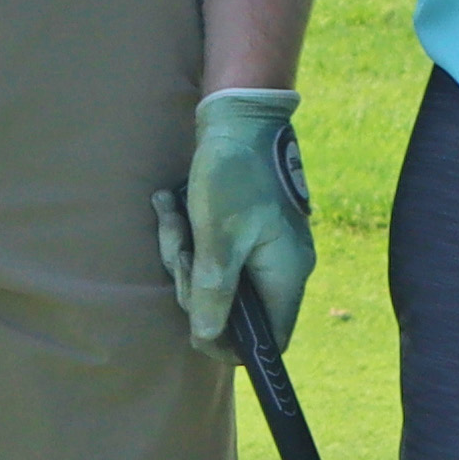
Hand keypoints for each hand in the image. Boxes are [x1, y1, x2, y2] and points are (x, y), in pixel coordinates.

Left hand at [157, 87, 312, 358]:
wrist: (240, 116)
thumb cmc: (233, 175)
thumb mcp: (216, 237)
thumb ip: (213, 291)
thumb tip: (209, 339)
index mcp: (286, 275)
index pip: (270, 340)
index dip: (232, 344)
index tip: (196, 326)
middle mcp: (282, 267)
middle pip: (235, 310)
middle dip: (195, 284)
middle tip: (177, 251)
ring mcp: (266, 248)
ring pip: (219, 279)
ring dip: (185, 255)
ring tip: (173, 215)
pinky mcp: (248, 229)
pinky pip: (216, 252)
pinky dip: (191, 237)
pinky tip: (173, 205)